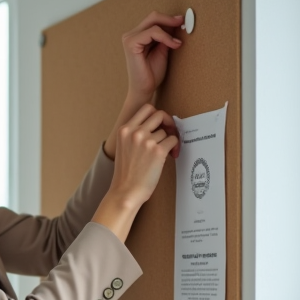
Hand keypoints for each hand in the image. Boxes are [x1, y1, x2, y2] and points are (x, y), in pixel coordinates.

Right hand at [92, 104, 179, 241]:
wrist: (125, 192)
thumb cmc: (126, 173)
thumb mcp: (123, 147)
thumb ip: (135, 133)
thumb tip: (157, 124)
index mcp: (124, 129)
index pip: (146, 108)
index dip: (156, 115)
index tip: (159, 124)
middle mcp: (135, 132)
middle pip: (160, 114)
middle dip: (167, 122)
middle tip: (168, 133)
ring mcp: (146, 141)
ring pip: (167, 131)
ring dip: (168, 140)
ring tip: (165, 153)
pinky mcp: (158, 151)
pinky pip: (174, 140)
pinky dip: (175, 147)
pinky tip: (171, 156)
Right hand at [121, 11, 183, 103]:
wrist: (145, 89)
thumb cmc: (152, 73)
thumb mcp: (162, 50)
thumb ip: (166, 37)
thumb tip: (177, 22)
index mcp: (138, 35)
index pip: (155, 19)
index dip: (169, 19)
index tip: (183, 22)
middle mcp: (131, 34)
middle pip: (153, 16)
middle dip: (170, 19)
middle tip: (183, 23)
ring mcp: (130, 38)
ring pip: (154, 22)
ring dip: (169, 30)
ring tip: (178, 43)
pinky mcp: (131, 43)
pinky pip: (152, 32)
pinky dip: (165, 37)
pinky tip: (173, 45)